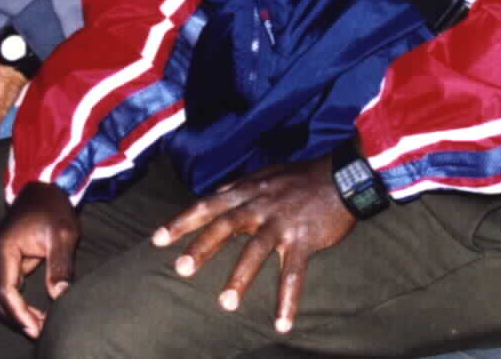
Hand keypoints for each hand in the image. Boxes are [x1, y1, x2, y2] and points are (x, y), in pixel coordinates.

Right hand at [0, 181, 77, 339]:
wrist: (45, 188)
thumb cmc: (54, 208)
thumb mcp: (63, 234)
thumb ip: (60, 265)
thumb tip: (60, 296)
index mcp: (2, 249)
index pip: (6, 292)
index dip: (20, 314)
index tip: (38, 328)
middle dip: (19, 319)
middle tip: (43, 332)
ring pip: (0, 298)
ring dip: (18, 314)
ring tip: (42, 326)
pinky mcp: (3, 261)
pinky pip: (7, 290)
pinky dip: (19, 304)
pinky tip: (38, 314)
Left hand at [151, 155, 354, 334]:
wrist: (343, 176)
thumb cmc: (301, 177)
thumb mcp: (266, 175)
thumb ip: (240, 188)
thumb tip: (215, 196)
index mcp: (248, 190)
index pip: (208, 204)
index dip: (182, 221)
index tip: (157, 239)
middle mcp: (261, 205)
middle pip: (226, 225)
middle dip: (202, 247)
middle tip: (181, 269)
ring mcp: (282, 223)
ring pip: (256, 251)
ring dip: (240, 278)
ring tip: (225, 304)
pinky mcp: (304, 240)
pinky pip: (294, 273)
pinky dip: (288, 300)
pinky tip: (281, 324)